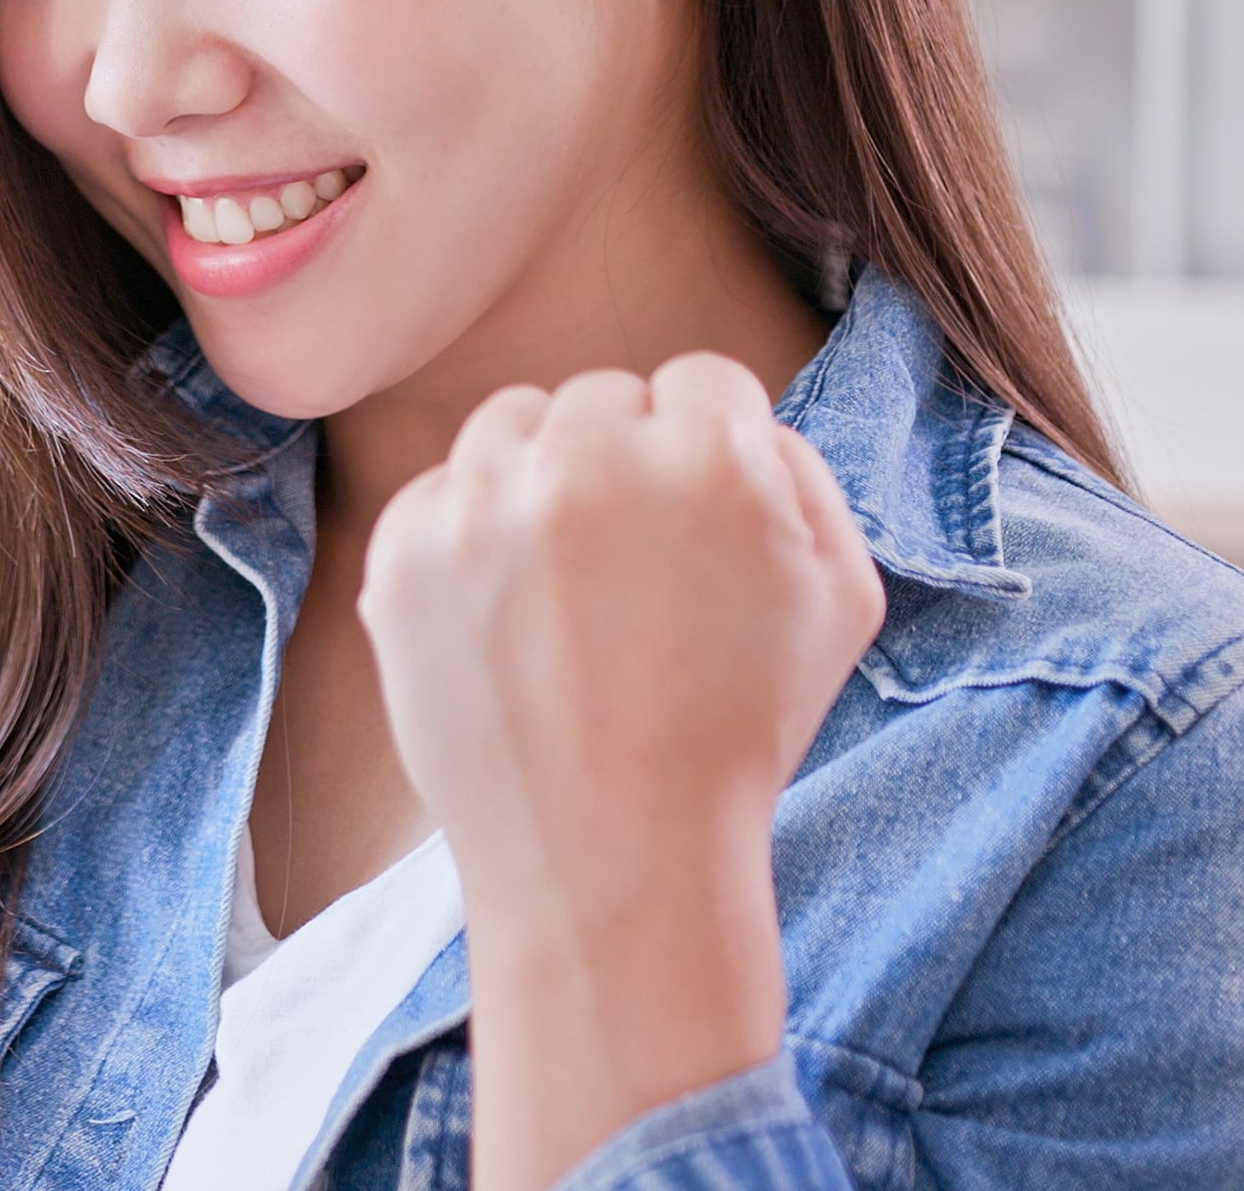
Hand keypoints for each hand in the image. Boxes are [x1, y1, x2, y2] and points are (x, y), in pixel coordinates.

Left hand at [355, 351, 882, 1184]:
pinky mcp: (401, 553)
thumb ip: (799, 475)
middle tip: (633, 570)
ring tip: (567, 586)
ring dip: (541, 479)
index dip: (710, 456)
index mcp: (707, 455)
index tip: (698, 528)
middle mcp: (586, 458)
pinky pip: (439, 491)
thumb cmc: (736, 734)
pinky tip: (507, 616)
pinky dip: (469, 536)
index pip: (703, 384)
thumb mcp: (842, 599)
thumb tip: (737, 420)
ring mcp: (481, 505)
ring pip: (511, 425)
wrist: (610, 860)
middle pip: (603, 398)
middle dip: (625, 463)